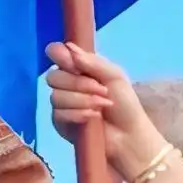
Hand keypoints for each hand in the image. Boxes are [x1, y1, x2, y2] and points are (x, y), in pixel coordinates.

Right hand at [44, 43, 157, 181]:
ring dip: (82, 100)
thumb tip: (69, 48)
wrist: (129, 135)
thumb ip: (93, 62)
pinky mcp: (60, 123)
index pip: (56, 53)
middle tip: (100, 89)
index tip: (73, 63)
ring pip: (56, 96)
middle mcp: (66, 84)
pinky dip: (78, 114)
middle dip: (78, 83)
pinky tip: (93, 118)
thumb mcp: (114, 76)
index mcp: (79, 68)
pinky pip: (59, 114)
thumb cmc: (125, 104)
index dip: (59, 55)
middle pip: (53, 76)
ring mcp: (61, 104)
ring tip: (101, 106)